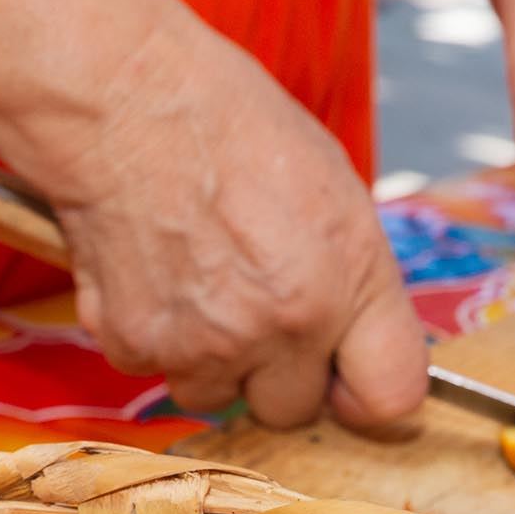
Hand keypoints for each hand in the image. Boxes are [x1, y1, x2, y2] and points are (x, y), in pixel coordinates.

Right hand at [26, 16, 426, 430]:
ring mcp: (204, 344)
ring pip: (217, 397)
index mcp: (346, 283)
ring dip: (212, 361)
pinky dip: (153, 336)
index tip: (350, 385)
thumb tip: (356, 342)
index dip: (368, 396)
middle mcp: (281, 326)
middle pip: (292, 411)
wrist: (124, 101)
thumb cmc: (229, 126)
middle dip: (278, 375)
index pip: (391, 396)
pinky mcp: (135, 345)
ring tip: (200, 286)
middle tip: (257, 315)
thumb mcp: (335, 194)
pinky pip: (154, 369)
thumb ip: (352, 283)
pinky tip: (155, 274)